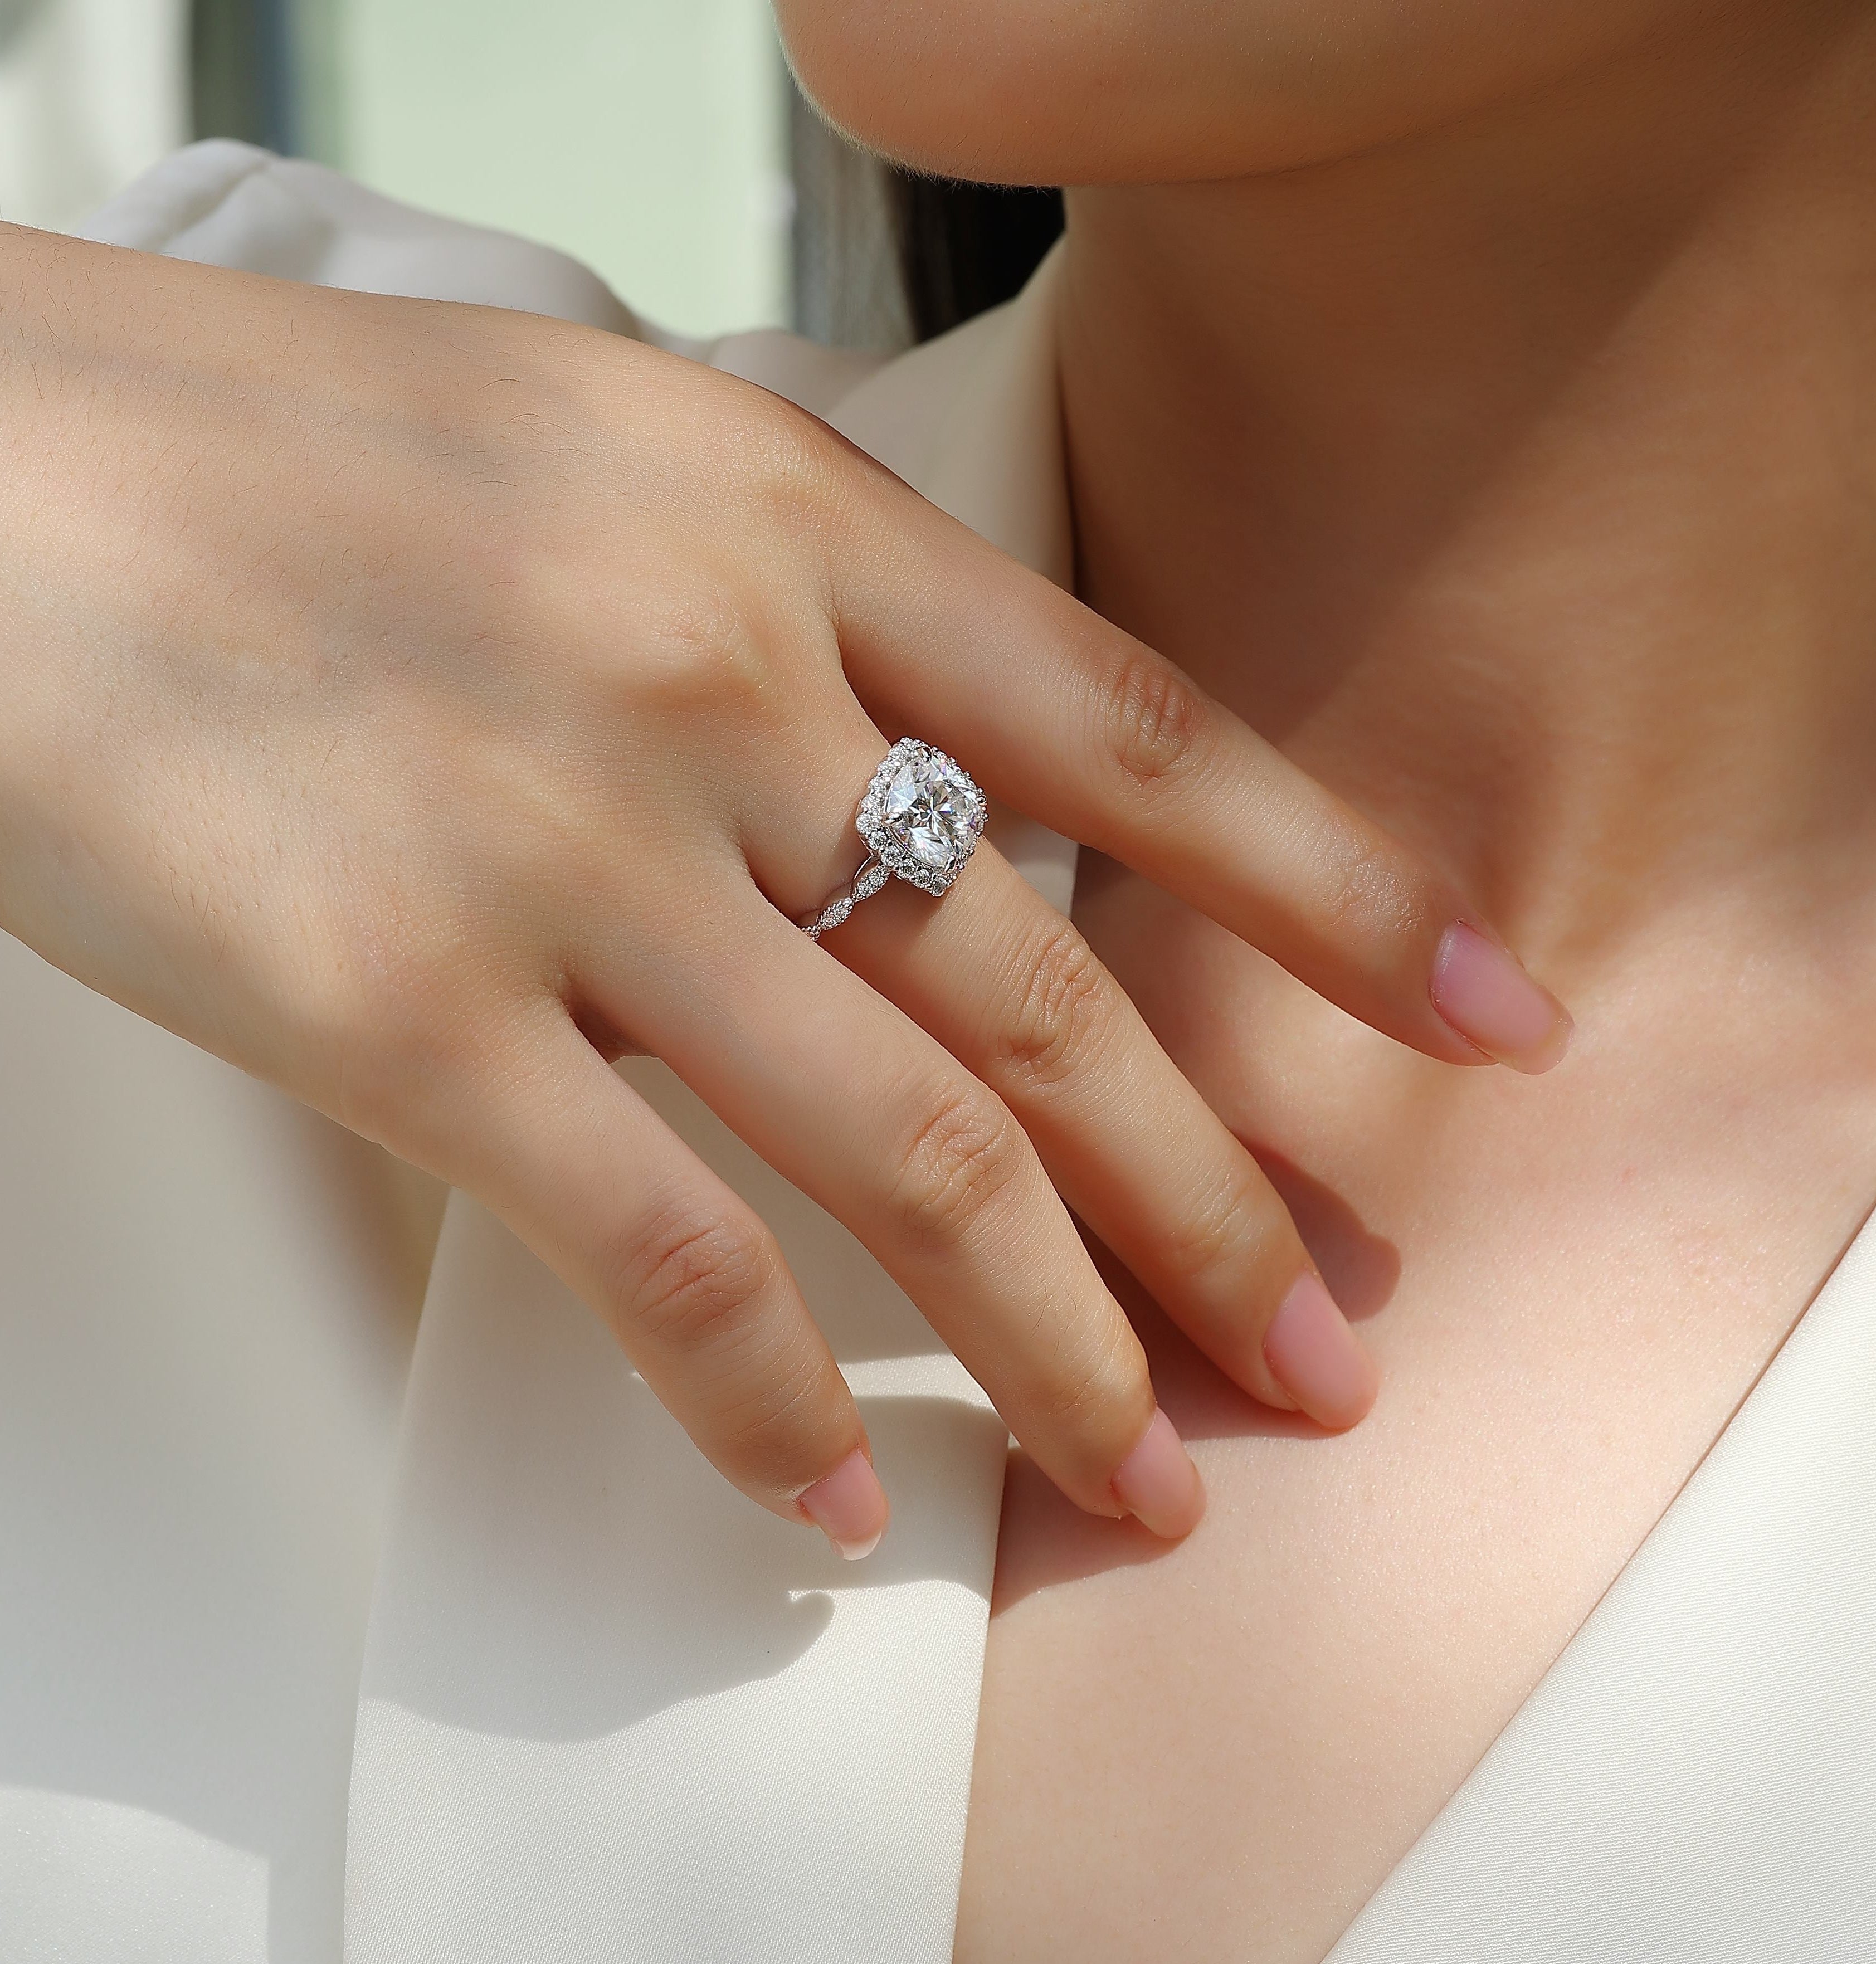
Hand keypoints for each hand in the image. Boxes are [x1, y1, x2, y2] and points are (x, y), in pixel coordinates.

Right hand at [0, 225, 1567, 1551]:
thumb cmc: (295, 461)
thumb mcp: (603, 456)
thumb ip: (802, 605)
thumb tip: (968, 791)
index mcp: (784, 524)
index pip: (1141, 735)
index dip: (1340, 891)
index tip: (1492, 1014)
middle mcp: (719, 687)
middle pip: (1056, 1002)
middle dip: (1227, 1208)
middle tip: (1336, 1358)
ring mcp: (565, 849)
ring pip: (904, 1155)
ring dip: (1056, 1344)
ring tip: (1149, 1473)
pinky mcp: (397, 1004)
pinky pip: (644, 1255)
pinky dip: (755, 1409)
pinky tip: (832, 1507)